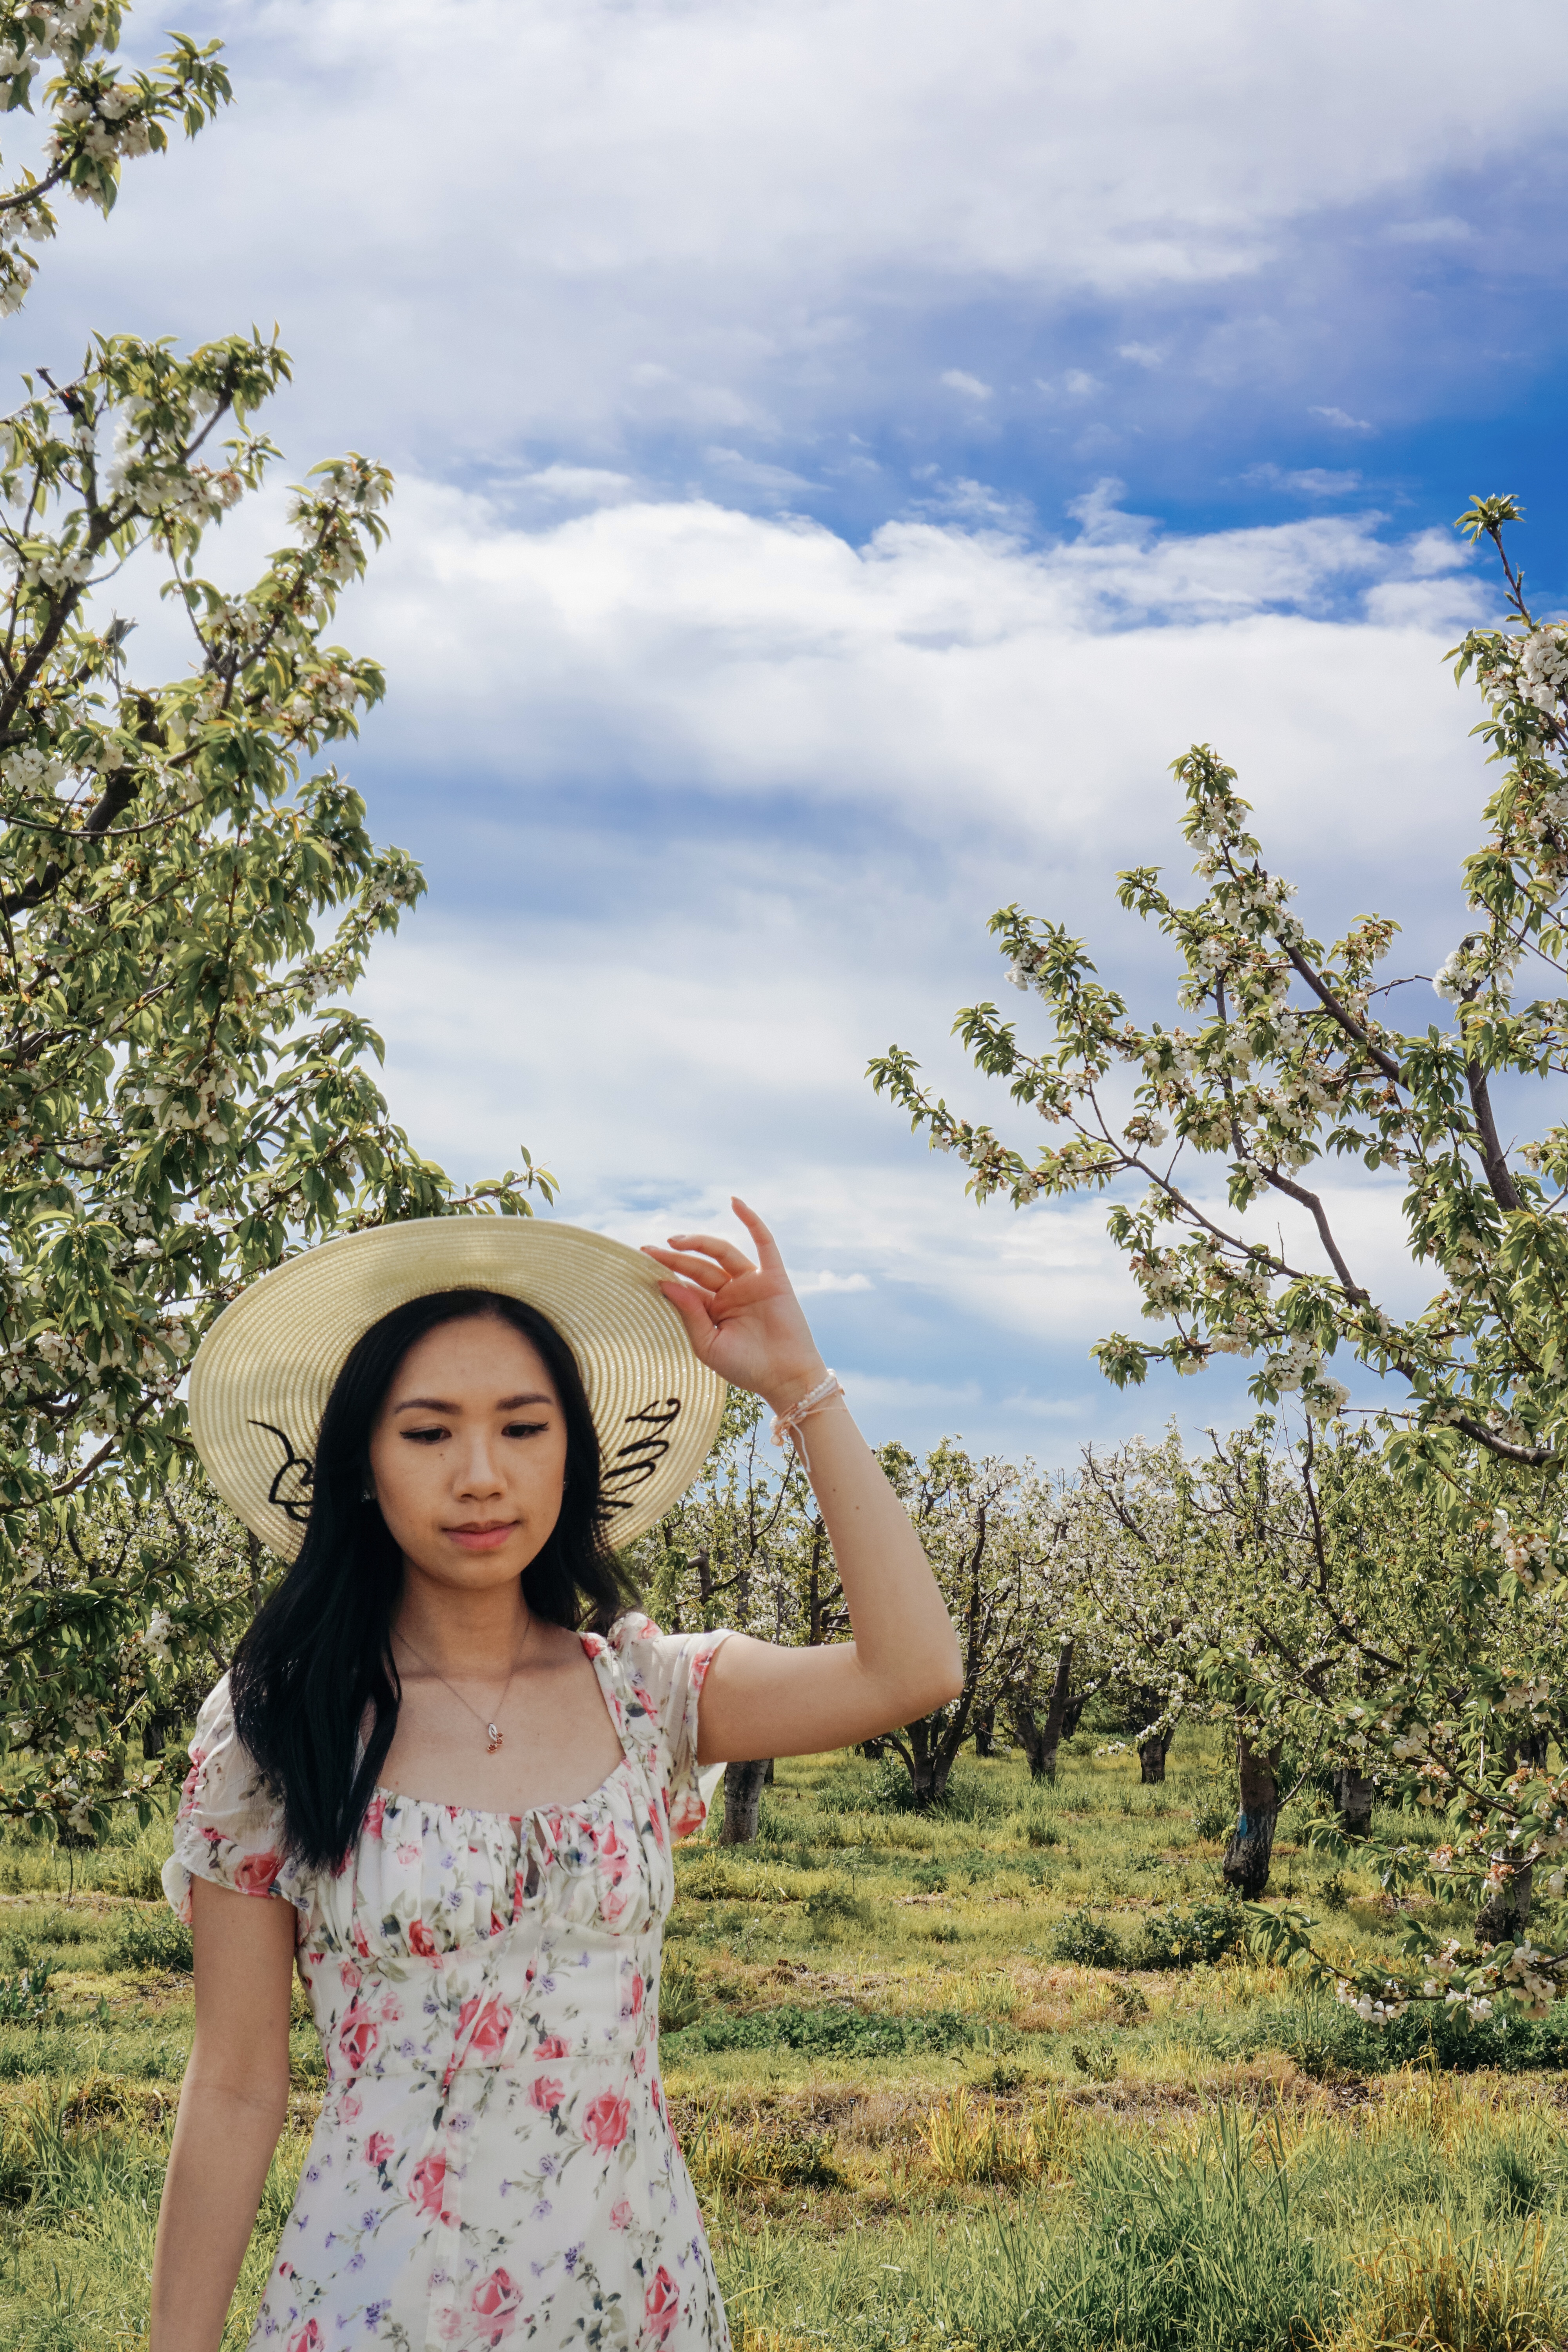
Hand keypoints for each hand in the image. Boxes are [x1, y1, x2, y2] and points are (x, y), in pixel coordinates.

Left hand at [642, 1198, 826, 1411]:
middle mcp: (731, 1292)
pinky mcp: (773, 1277)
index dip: (665, 1273)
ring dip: (699, 1242)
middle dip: (673, 1258)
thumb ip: (689, 1314)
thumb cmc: (746, 1368)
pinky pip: (763, 1243)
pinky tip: (735, 1203)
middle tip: (647, 1250)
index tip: (641, 1264)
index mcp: (713, 1309)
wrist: (784, 1378)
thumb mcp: (707, 1345)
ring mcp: (752, 1282)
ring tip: (673, 1241)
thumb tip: (665, 1283)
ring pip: (722, 1253)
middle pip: (699, 1267)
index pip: (686, 1284)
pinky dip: (751, 1221)